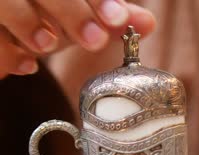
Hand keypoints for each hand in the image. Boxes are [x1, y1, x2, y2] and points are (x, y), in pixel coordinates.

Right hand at [0, 0, 154, 78]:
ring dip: (28, 23)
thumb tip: (148, 23)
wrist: (6, 24)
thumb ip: (108, 15)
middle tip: (94, 41)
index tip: (117, 18)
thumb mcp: (78, 13)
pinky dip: (6, 53)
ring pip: (5, 3)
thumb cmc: (44, 14)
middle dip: (71, 11)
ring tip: (47, 46)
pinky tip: (26, 67)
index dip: (97, 0)